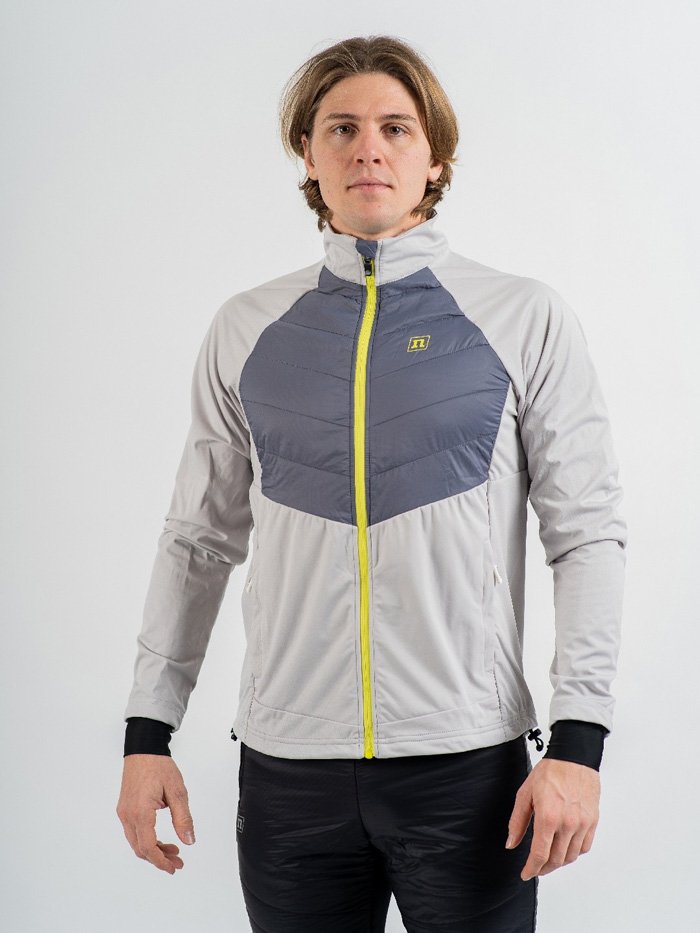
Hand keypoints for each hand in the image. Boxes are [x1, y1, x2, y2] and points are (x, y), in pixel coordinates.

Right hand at [116, 754, 195, 874]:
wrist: (144, 749)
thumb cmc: (160, 767)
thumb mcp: (177, 791)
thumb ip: (183, 818)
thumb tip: (189, 841)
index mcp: (141, 813)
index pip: (148, 847)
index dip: (161, 861)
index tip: (174, 867)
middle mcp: (128, 815)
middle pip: (140, 849)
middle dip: (159, 859)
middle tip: (178, 861)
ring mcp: (124, 812)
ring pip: (136, 842)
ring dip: (153, 850)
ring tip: (173, 850)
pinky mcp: (124, 808)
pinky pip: (133, 832)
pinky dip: (146, 840)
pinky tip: (160, 838)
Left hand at [506, 758, 599, 880]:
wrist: (573, 757)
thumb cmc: (549, 772)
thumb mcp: (525, 794)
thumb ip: (517, 821)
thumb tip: (511, 843)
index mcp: (548, 817)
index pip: (540, 855)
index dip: (531, 869)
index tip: (526, 874)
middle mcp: (567, 824)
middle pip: (556, 860)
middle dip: (544, 868)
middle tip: (535, 868)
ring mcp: (582, 824)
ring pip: (571, 856)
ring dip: (558, 862)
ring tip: (548, 859)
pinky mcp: (593, 821)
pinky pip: (584, 847)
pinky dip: (574, 853)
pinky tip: (565, 848)